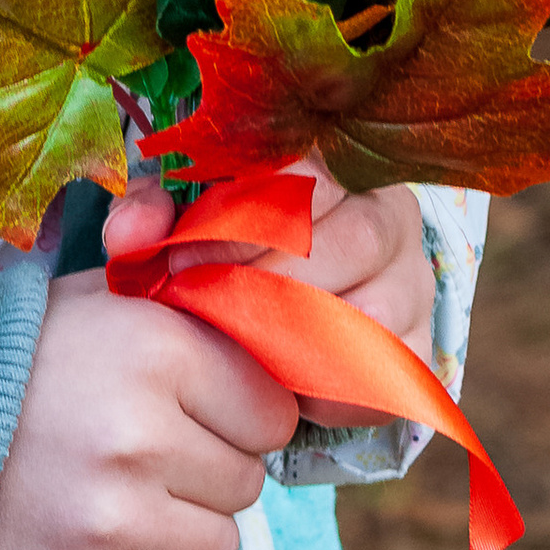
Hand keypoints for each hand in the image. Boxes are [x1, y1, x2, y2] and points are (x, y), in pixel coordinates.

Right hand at [0, 266, 299, 549]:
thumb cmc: (23, 354)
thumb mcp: (108, 303)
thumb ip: (190, 322)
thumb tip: (272, 353)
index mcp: (160, 352)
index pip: (272, 415)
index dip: (245, 416)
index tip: (208, 415)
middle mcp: (145, 434)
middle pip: (245, 484)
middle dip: (210, 471)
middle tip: (156, 454)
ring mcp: (115, 515)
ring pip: (219, 546)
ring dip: (185, 528)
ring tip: (131, 498)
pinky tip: (114, 540)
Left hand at [100, 166, 433, 422]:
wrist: (272, 306)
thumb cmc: (220, 249)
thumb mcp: (177, 217)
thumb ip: (148, 214)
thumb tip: (129, 235)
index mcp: (332, 160)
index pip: (306, 173)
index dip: (241, 221)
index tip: (179, 262)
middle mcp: (388, 211)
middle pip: (353, 238)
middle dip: (269, 285)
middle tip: (206, 314)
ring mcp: (413, 280)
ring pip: (377, 310)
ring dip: (301, 340)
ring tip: (241, 351)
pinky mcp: (420, 345)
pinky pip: (391, 374)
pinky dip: (333, 390)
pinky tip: (285, 388)